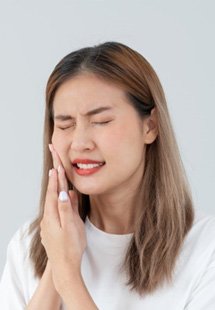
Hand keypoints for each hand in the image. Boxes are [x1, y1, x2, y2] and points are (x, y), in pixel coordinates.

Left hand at [40, 144, 86, 292]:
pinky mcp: (52, 228)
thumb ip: (67, 209)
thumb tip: (67, 192)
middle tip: (54, 165)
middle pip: (51, 195)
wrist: (64, 268)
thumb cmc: (71, 248)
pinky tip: (62, 200)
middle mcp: (48, 218)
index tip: (57, 166)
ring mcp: (49, 224)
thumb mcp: (71, 228)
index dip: (56, 179)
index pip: (54, 193)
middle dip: (53, 179)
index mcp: (53, 215)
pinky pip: (54, 210)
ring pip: (52, 202)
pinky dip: (57, 201)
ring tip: (57, 178)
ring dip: (55, 189)